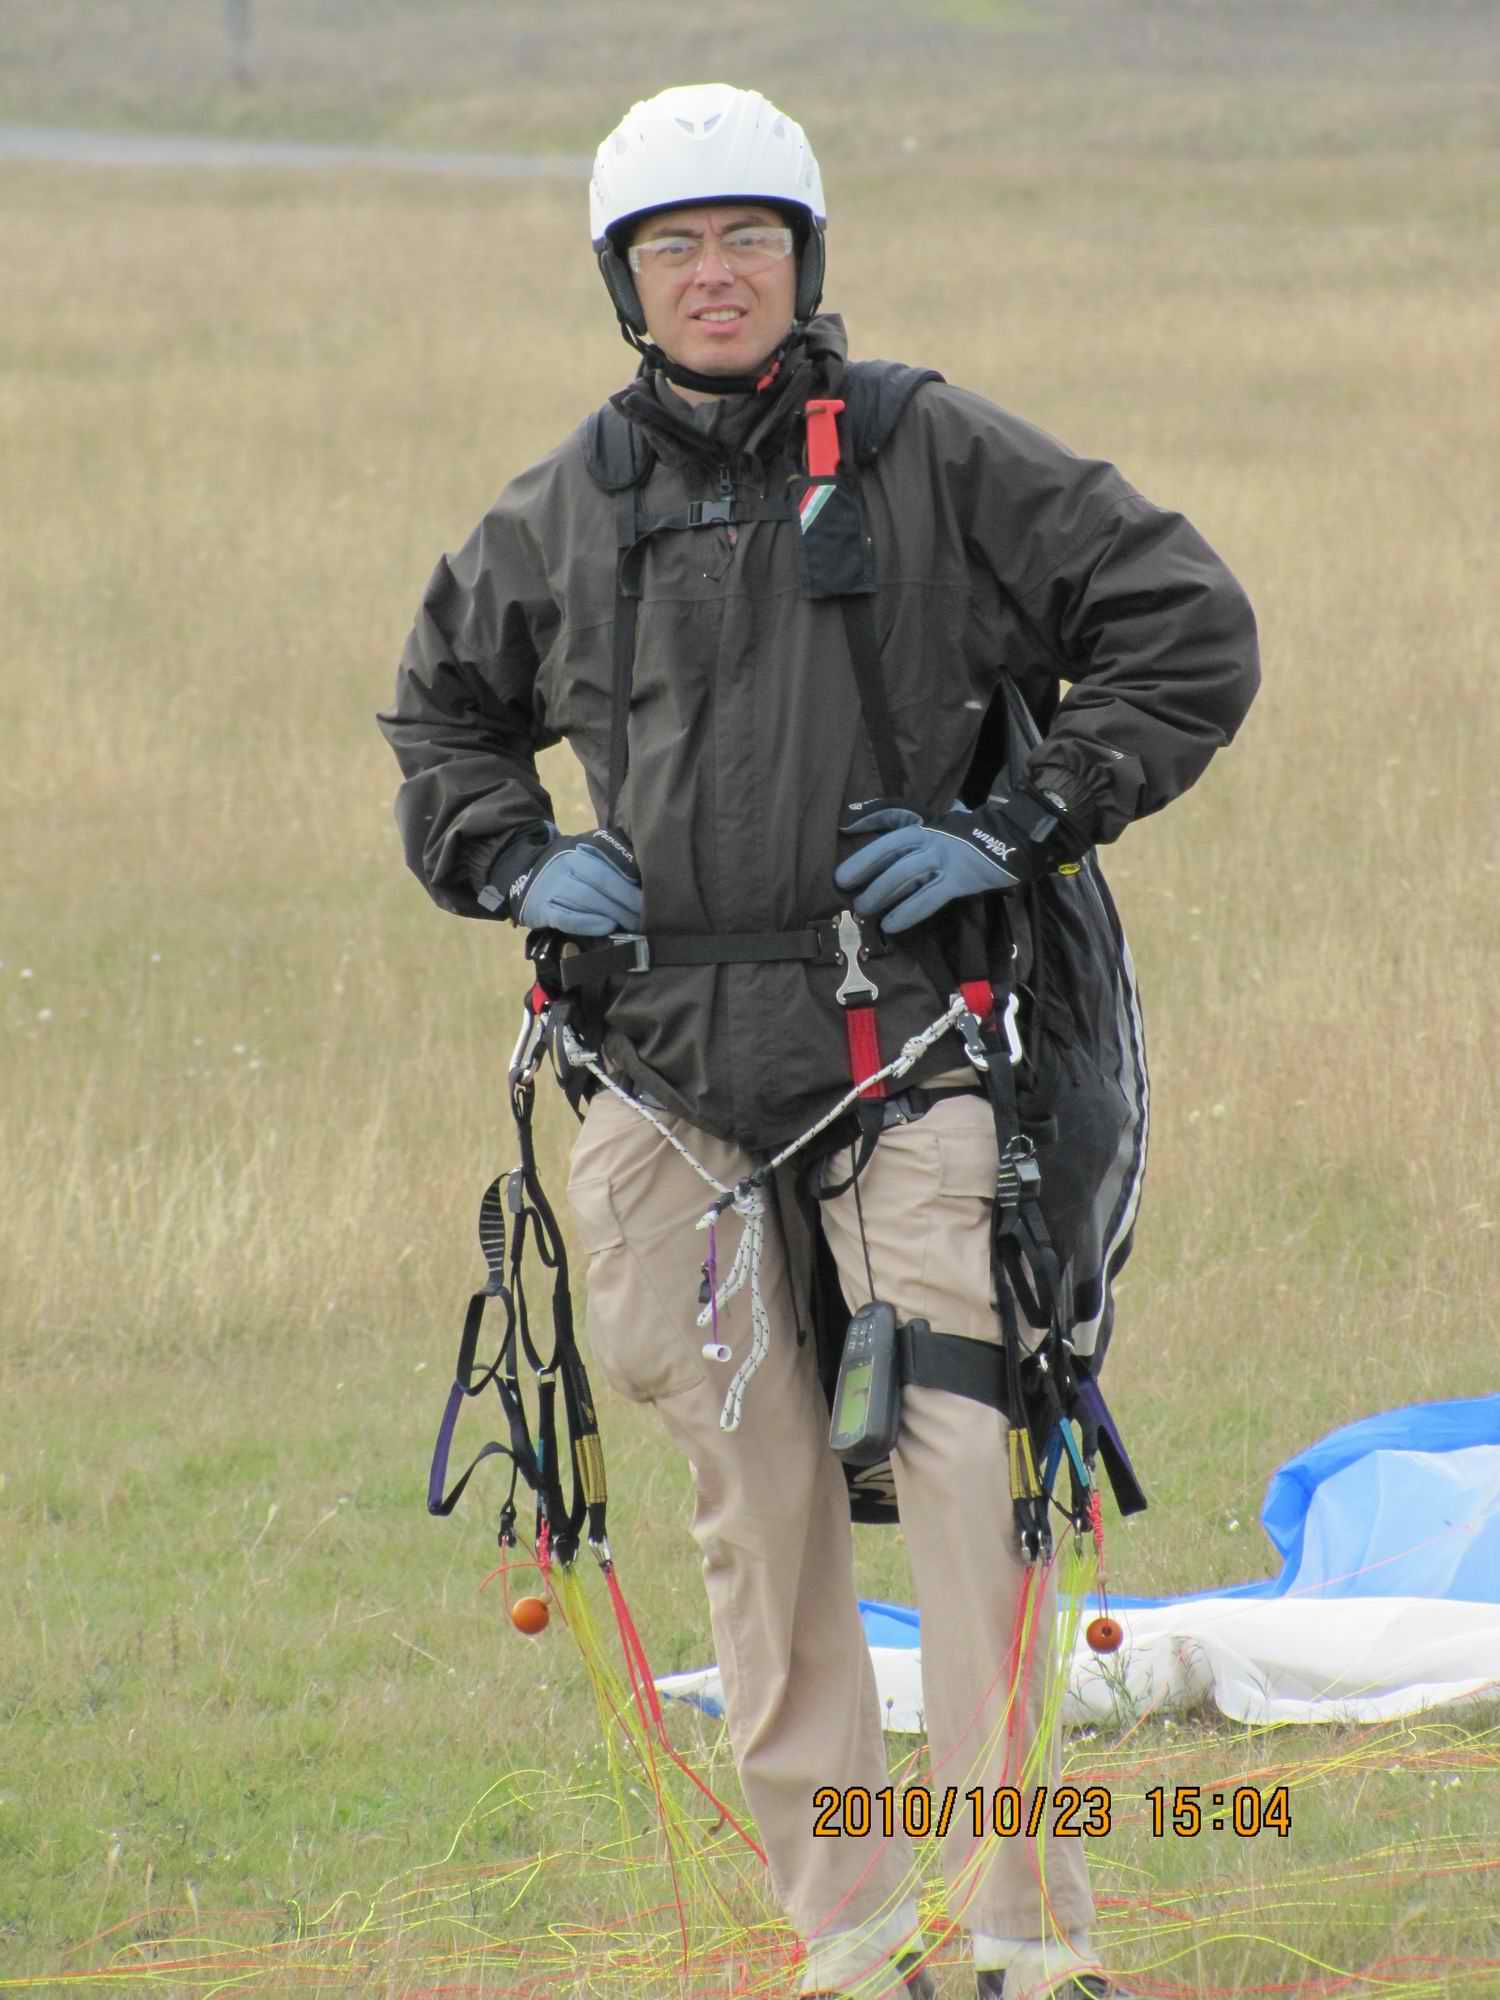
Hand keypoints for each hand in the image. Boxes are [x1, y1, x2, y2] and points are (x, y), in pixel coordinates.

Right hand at [510, 828, 642, 935]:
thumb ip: (610, 855)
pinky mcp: (542, 909)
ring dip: (614, 914)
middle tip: (646, 917)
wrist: (522, 871)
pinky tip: (606, 928)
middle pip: (602, 881)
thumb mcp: (585, 849)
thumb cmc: (565, 864)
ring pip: (587, 899)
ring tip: (633, 926)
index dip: (631, 881)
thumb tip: (641, 873)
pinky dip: (587, 923)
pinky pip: (566, 917)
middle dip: (628, 901)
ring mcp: (553, 886)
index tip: (650, 896)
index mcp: (581, 848)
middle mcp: (566, 864)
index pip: (610, 863)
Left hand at [833, 790, 1065, 933]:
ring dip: (881, 895)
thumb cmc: (969, 835)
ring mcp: (945, 859)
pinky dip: (907, 912)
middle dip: (865, 876)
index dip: (863, 854)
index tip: (843, 872)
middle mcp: (931, 840)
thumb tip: (878, 832)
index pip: (887, 838)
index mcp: (924, 827)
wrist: (1010, 839)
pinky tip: (891, 925)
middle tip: (849, 894)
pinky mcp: (959, 880)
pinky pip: (927, 898)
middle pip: (890, 857)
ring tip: (865, 911)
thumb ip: (914, 832)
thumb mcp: (938, 825)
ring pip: (904, 876)